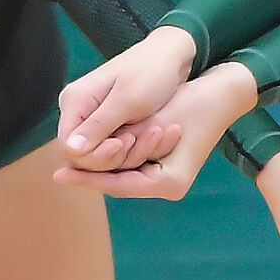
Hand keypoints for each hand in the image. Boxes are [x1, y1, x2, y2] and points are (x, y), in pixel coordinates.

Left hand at [55, 61, 257, 198]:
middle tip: (60, 169)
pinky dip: (116, 156)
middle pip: (119, 183)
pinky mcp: (166, 167)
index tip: (58, 174)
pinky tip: (95, 150)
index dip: (86, 178)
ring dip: (103, 164)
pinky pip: (134, 166)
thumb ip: (111, 136)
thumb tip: (73, 150)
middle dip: (92, 173)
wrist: (222, 92)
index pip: (116, 184)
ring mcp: (168, 179)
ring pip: (124, 175)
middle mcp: (168, 188)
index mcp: (167, 183)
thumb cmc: (190, 101)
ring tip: (72, 160)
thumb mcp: (147, 117)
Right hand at [57, 25, 197, 160]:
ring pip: (95, 154)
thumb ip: (98, 125)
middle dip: (109, 157)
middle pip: (80, 154)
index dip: (94, 156)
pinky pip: (107, 147)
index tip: (126, 144)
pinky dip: (127, 149)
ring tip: (145, 137)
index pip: (68, 147)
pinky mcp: (104, 122)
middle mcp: (76, 110)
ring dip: (121, 155)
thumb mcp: (128, 100)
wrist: (170, 57)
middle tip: (136, 141)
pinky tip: (145, 138)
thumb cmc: (151, 73)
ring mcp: (89, 117)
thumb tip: (69, 149)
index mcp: (75, 100)